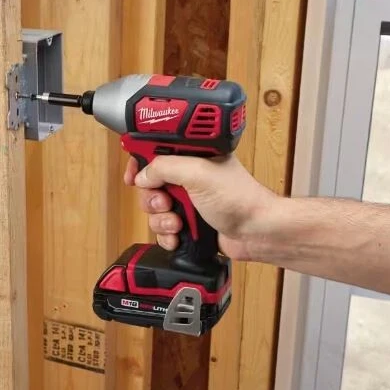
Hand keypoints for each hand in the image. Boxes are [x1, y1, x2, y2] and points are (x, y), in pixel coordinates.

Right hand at [123, 154, 277, 259]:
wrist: (256, 232)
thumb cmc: (239, 198)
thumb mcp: (197, 173)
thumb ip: (164, 168)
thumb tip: (143, 175)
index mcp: (193, 156)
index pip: (156, 152)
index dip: (141, 163)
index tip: (133, 176)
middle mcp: (189, 177)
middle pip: (150, 185)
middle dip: (153, 198)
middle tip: (166, 202)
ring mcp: (189, 201)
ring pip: (155, 210)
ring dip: (161, 219)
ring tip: (177, 223)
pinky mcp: (189, 223)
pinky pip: (163, 230)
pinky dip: (167, 235)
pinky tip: (179, 237)